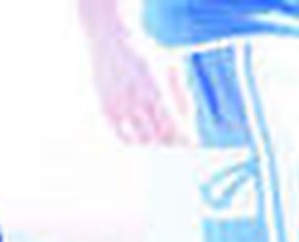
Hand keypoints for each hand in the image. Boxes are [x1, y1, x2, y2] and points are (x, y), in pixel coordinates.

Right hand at [79, 5, 190, 144]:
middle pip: (158, 134)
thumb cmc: (146, 52)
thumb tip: (189, 120)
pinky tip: (142, 136)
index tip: (193, 143)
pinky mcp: (106, 111)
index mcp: (155, 86)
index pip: (172, 120)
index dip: (184, 135)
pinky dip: (134, 140)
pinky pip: (122, 137)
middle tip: (179, 140)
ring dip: (154, 142)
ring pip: (141, 139)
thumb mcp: (171, 65)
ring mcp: (118, 107)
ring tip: (161, 137)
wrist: (111, 41)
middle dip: (172, 140)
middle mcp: (135, 99)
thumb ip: (182, 92)